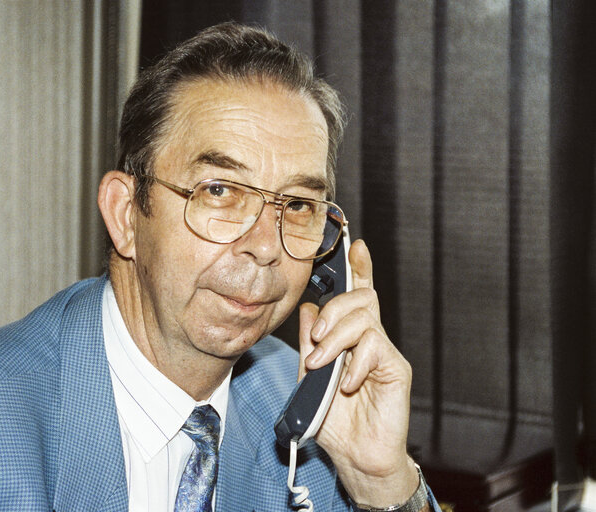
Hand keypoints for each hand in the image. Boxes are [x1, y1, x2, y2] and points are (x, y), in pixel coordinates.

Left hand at [297, 239, 418, 506]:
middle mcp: (370, 339)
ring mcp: (385, 353)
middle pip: (360, 298)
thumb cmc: (333, 418)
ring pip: (364, 319)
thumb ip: (310, 343)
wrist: (354, 455)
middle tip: (315, 341)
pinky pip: (375, 347)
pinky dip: (354, 364)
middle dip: (333, 310)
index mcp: (350, 337)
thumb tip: (308, 309)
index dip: (359, 268)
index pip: (357, 295)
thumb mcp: (310, 375)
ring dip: (336, 339)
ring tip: (323, 365)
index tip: (355, 244)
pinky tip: (346, 384)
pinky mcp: (397, 368)